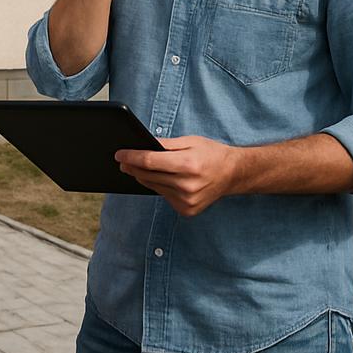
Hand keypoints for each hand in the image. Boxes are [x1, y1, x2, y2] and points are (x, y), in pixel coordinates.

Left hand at [115, 135, 240, 216]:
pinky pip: (164, 196)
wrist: (233, 174)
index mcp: (188, 165)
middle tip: (122, 160)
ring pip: (154, 187)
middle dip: (133, 167)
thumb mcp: (189, 141)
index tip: (119, 154)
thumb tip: (142, 144)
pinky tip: (160, 179)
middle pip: (148, 176)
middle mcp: (187, 186)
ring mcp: (187, 201)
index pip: (150, 161)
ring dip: (144, 177)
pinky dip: (159, 186)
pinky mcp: (187, 210)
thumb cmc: (211, 154)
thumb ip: (164, 144)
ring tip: (136, 167)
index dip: (131, 157)